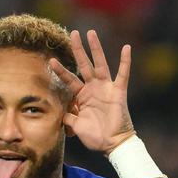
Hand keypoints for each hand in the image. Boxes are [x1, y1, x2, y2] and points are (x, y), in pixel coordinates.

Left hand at [50, 30, 134, 154]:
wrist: (112, 144)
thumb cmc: (95, 137)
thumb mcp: (75, 126)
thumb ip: (67, 117)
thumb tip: (57, 112)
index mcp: (81, 96)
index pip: (69, 80)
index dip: (60, 70)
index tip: (51, 60)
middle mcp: (93, 89)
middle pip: (84, 65)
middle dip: (78, 50)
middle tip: (72, 33)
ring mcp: (106, 89)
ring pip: (100, 64)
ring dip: (96, 49)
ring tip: (91, 33)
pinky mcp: (118, 92)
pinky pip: (123, 74)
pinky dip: (125, 62)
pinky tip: (126, 48)